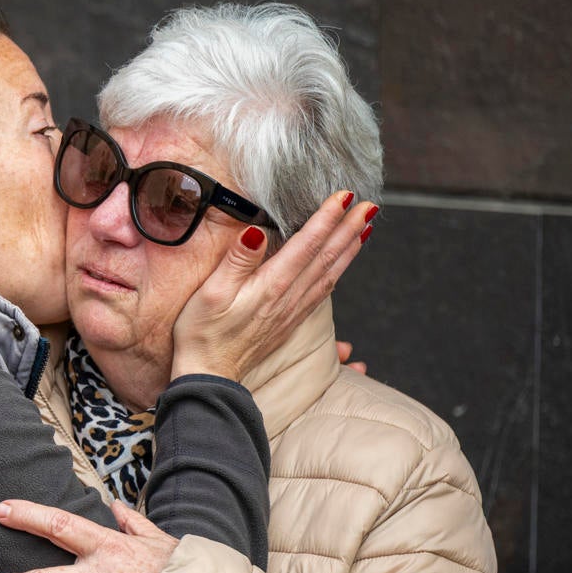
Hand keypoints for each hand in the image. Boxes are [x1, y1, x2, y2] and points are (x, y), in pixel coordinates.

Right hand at [170, 190, 374, 381]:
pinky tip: (342, 266)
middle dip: (349, 228)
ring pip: (330, 274)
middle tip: (369, 205)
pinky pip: (323, 292)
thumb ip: (237, 261)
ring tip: (366, 229)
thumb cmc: (202, 334)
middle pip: (326, 256)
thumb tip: (257, 231)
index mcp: (271, 285)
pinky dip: (338, 273)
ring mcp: (292, 311)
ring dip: (350, 249)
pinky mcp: (289, 322)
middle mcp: (288, 297)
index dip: (327, 217)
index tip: (344, 196)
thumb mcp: (211, 293)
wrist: (209, 376)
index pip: (307, 244)